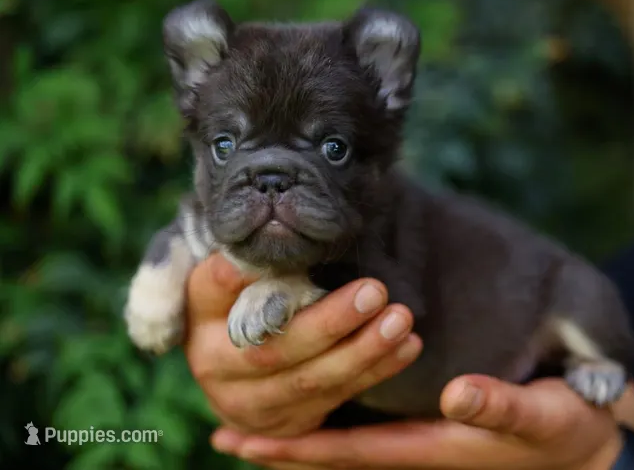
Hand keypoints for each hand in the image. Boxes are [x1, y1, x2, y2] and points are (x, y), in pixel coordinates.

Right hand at [183, 254, 422, 436]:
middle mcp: (217, 366)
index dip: (246, 276)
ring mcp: (251, 403)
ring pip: (311, 381)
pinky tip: (407, 346)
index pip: (219, 287)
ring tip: (400, 319)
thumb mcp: (234, 271)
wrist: (238, 363)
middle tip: (374, 291)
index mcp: (201, 317)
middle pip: (274, 348)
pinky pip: (337, 398)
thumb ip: (243, 257)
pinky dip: (376, 371)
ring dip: (363, 351)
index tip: (286, 254)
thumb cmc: (246, 297)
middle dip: (329, 323)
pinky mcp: (287, 424)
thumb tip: (265, 232)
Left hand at [211, 375, 623, 469]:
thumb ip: (502, 405)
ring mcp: (421, 440)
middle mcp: (415, 447)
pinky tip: (322, 398)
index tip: (243, 440)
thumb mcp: (541, 414)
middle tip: (225, 429)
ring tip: (259, 416)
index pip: (347, 451)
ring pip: (347, 441)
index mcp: (429, 446)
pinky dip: (336, 418)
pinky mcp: (432, 428)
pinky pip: (370, 429)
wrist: (587, 445)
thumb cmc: (565, 429)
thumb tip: (457, 396)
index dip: (295, 446)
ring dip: (303, 430)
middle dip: (282, 441)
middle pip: (333, 451)